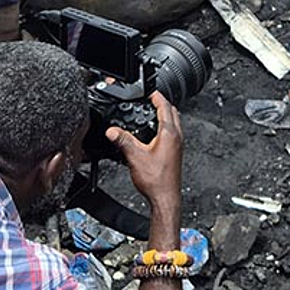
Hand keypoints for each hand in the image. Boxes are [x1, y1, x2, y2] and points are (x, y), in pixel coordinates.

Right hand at [106, 91, 183, 217]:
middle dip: (162, 103)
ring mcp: (178, 145)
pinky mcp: (175, 153)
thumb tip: (112, 131)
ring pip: (174, 122)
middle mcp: (177, 137)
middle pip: (172, 112)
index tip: (150, 91)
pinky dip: (164, 127)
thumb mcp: (135, 157)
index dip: (157, 97)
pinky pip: (172, 133)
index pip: (165, 107)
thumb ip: (123, 141)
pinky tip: (154, 134)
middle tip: (151, 99)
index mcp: (169, 133)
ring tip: (151, 113)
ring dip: (164, 115)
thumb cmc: (155, 180)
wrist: (165, 198)